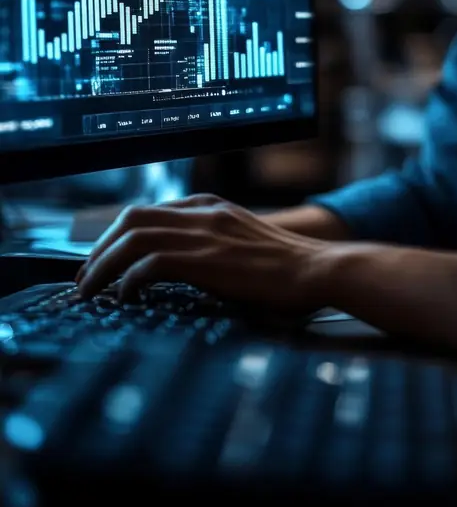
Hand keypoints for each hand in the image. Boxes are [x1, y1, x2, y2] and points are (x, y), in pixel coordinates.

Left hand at [75, 193, 330, 310]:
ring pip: (132, 238)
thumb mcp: (244, 243)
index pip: (147, 212)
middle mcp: (202, 214)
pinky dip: (129, 280)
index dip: (116, 237)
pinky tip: (126, 298)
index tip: (103, 262)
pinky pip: (149, 264)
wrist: (320, 269)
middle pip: (130, 219)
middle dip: (100, 248)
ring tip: (92, 292)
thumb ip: (213, 245)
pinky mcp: (206, 259)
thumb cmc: (289, 268)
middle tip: (86, 278)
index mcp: (210, 207)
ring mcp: (203, 233)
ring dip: (103, 265)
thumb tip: (180, 268)